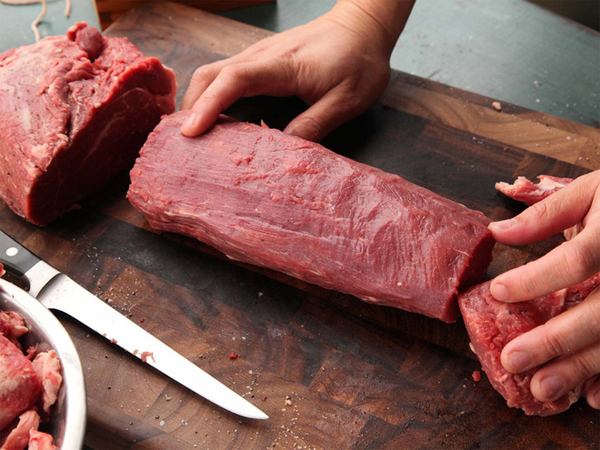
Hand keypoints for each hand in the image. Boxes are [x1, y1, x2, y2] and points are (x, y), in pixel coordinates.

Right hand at [180, 0, 412, 141]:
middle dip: (190, 107)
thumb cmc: (359, 61)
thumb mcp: (347, 100)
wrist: (363, 27)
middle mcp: (261, 56)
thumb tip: (279, 153)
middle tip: (182, 144)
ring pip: (213, 75)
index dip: (208, 106)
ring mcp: (257, 56)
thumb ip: (314, 125)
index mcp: (282, 66)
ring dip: (197, 103)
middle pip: (210, 75)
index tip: (190, 132)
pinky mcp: (260, 62)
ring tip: (192, 139)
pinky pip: (226, 78)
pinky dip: (211, 98)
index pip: (234, 80)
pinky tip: (214, 122)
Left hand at [488, 170, 599, 408]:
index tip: (497, 291)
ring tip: (543, 388)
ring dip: (581, 368)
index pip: (575, 261)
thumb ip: (546, 214)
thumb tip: (498, 231)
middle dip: (555, 340)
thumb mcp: (591, 191)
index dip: (535, 279)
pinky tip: (591, 395)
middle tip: (514, 360)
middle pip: (599, 313)